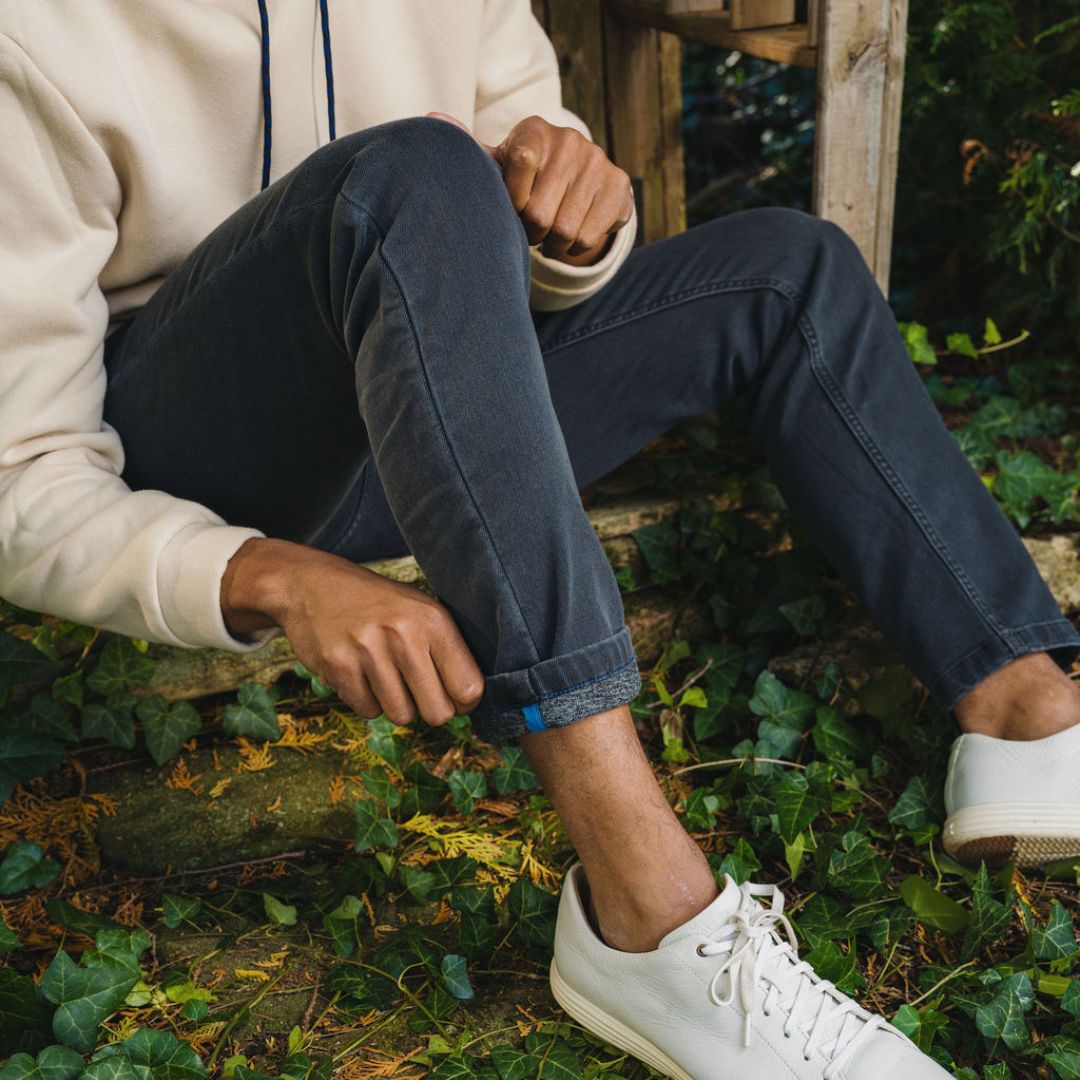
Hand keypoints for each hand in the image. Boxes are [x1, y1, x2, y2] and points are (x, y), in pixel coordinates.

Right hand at [220, 537, 484, 726]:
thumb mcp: (419, 608)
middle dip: (430, 710)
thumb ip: (446, 648)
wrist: (311, 585)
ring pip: (402, 716)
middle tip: (418, 692)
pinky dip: (367, 701)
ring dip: (396, 704)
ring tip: (386, 676)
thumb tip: (470, 698)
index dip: (464, 702)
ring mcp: (369, 652)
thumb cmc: (376, 603)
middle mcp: (404, 635)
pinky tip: (361, 673)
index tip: (453, 697)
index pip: (469, 687)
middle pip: (437, 713)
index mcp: (433, 619)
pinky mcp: (338, 667)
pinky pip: (367, 711)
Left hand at [427, 111, 633, 264]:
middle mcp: (569, 140)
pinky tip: (569, 236)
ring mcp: (598, 162)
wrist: (581, 181)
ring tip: (548, 234)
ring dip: (552, 245)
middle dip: (531, 233)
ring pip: (565, 232)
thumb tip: (433, 117)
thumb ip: (472, 155)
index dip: (512, 201)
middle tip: (531, 229)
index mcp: (534, 131)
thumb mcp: (499, 167)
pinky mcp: (619, 186)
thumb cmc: (525, 179)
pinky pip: (588, 238)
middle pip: (540, 214)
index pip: (518, 164)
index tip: (511, 207)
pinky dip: (573, 248)